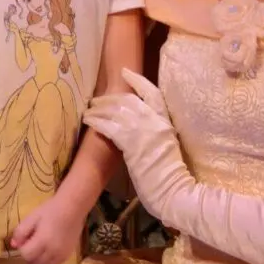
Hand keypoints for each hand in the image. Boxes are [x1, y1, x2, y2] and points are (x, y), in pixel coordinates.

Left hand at [9, 193, 84, 263]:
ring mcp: (61, 255)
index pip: (26, 255)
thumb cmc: (51, 210)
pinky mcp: (68, 256)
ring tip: (39, 249)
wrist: (73, 208)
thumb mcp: (32, 217)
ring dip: (37, 261)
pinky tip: (48, 252)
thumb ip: (21, 232)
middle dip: (29, 256)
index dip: (22, 248)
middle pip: (34, 263)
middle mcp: (52, 252)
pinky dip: (48, 262)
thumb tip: (13, 245)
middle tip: (31, 244)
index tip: (25, 240)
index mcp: (42, 241)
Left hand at [83, 69, 190, 219]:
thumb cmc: (171, 176)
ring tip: (88, 111)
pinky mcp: (131, 142)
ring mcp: (143, 130)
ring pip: (115, 110)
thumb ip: (154, 133)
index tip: (125, 73)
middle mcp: (155, 120)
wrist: (175, 191)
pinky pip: (108, 125)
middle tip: (96, 100)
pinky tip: (88, 121)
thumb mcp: (167, 146)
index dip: (138, 81)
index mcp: (166, 121)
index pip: (152, 92)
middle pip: (128, 99)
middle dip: (109, 98)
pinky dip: (96, 121)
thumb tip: (135, 128)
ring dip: (98, 109)